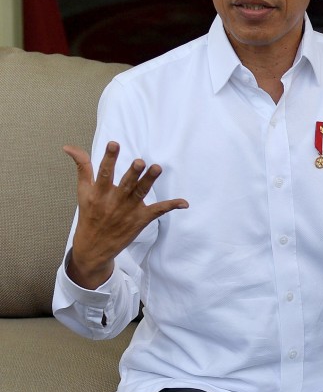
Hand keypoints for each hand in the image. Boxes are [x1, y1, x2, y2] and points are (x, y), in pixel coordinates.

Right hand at [64, 141, 187, 289]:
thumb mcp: (83, 192)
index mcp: (98, 193)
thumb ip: (82, 167)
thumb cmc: (89, 215)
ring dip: (150, 181)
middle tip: (140, 161)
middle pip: (125, 184)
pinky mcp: (140, 220)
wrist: (93, 248)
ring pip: (141, 193)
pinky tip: (184, 203)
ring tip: (157, 168)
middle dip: (133, 173)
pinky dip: (171, 206)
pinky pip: (158, 211)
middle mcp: (114, 201)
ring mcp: (128, 211)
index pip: (103, 173)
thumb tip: (69, 147)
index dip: (109, 158)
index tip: (114, 144)